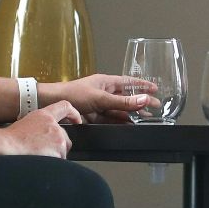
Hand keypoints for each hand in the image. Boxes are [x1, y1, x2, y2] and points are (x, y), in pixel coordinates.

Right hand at [0, 100, 81, 156]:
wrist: (8, 146)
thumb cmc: (12, 138)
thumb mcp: (27, 123)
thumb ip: (42, 125)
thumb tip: (46, 134)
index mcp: (45, 116)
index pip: (64, 107)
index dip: (73, 113)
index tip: (77, 120)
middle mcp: (55, 126)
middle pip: (65, 137)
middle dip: (57, 146)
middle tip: (42, 150)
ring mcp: (58, 139)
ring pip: (62, 150)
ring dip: (54, 155)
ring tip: (38, 155)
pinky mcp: (59, 151)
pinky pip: (60, 160)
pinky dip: (53, 163)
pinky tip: (40, 161)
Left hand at [40, 74, 156, 122]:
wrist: (52, 105)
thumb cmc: (72, 94)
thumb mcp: (101, 97)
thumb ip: (122, 102)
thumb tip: (143, 99)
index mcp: (106, 82)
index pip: (128, 82)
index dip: (142, 85)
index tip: (155, 89)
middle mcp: (104, 93)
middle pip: (126, 98)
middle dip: (141, 102)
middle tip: (156, 107)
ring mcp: (100, 106)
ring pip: (120, 110)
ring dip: (133, 114)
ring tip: (147, 119)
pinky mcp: (95, 118)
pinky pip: (112, 120)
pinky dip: (122, 122)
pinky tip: (131, 125)